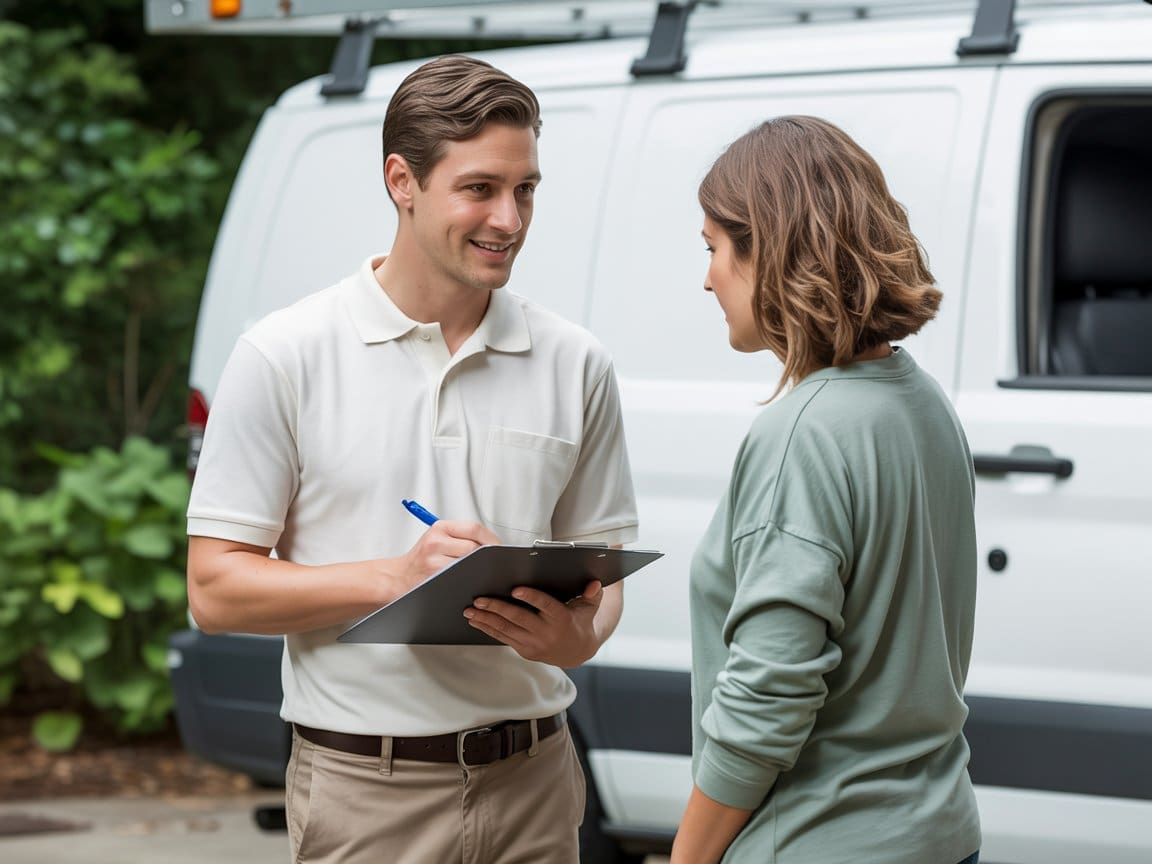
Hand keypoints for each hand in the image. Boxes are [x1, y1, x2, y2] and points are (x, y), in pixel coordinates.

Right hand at [398, 520, 501, 591]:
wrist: (398, 577)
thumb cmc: (421, 559)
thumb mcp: (437, 538)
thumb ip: (461, 537)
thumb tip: (492, 544)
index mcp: (440, 528)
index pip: (474, 529)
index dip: (491, 539)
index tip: (498, 548)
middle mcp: (435, 542)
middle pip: (474, 548)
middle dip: (487, 557)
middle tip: (494, 563)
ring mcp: (434, 561)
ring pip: (468, 564)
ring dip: (479, 570)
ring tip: (483, 572)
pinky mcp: (433, 577)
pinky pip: (459, 578)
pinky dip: (468, 579)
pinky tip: (471, 581)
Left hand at [464, 580, 603, 667]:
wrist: (577, 651)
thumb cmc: (581, 620)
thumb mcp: (590, 607)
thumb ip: (592, 593)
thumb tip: (595, 583)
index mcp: (562, 619)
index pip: (545, 606)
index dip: (531, 598)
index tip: (516, 589)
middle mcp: (546, 633)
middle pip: (519, 619)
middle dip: (497, 608)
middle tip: (479, 599)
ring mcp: (533, 644)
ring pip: (506, 630)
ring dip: (486, 620)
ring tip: (470, 610)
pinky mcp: (524, 650)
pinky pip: (503, 638)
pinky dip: (488, 629)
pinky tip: (475, 620)